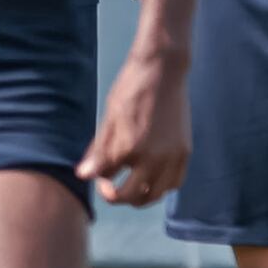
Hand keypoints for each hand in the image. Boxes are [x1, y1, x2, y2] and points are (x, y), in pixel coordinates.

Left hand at [84, 45, 190, 206]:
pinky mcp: (185, 152)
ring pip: (155, 195)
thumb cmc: (130, 91)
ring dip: (139, 196)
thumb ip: (98, 151)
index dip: (98, 177)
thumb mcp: (108, 119)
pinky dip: (161, 187)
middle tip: (109, 185)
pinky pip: (174, 183)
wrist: (163, 71)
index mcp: (128, 148)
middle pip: (131, 196)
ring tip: (130, 184)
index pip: (107, 179)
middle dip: (116, 195)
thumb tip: (83, 175)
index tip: (96, 169)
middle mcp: (153, 158)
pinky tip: (150, 178)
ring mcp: (172, 157)